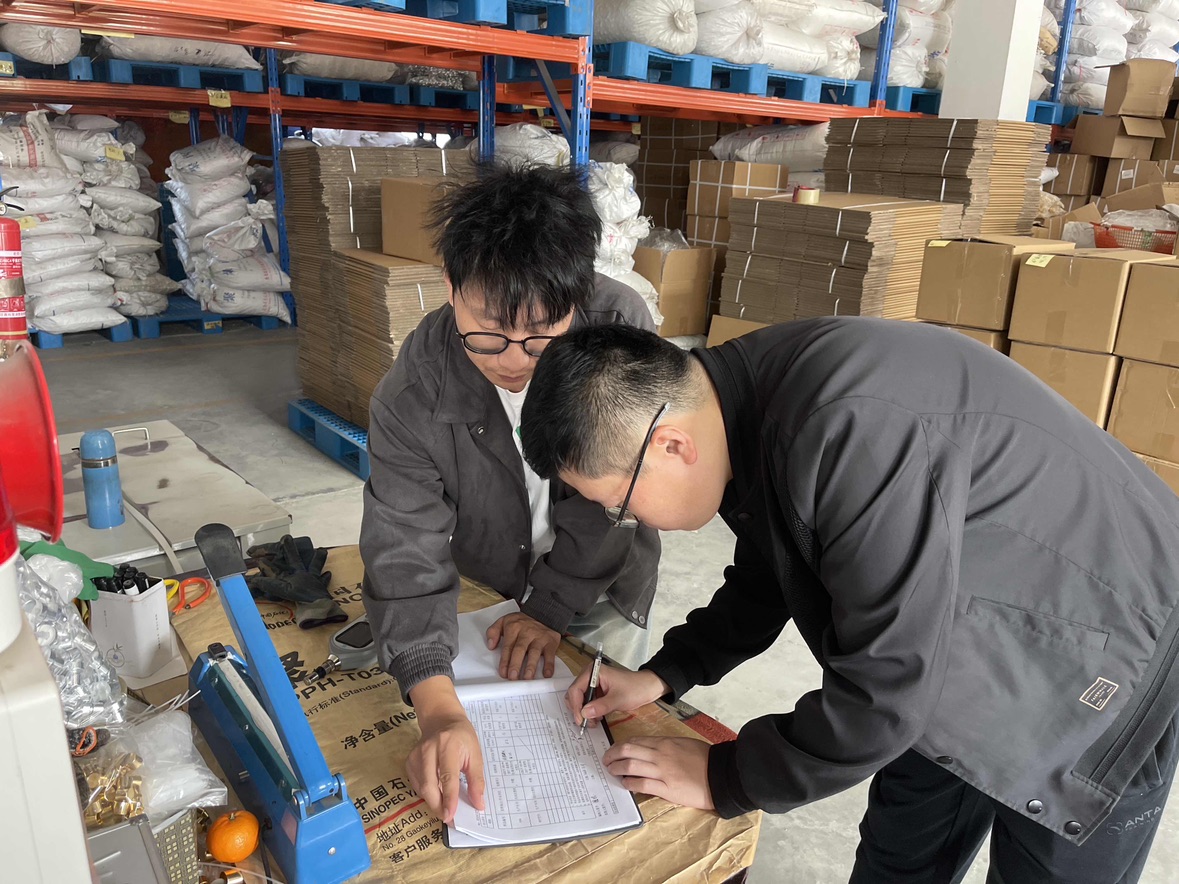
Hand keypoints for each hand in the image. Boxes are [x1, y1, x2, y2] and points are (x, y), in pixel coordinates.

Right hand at [406, 677, 484, 823]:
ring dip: (433, 802)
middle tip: (449, 818)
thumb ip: (477, 780)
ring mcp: (416, 755)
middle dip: (438, 806)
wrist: (441, 720)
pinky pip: (416, 785)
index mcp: (447, 745)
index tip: (452, 815)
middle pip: (429, 785)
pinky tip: (437, 794)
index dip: (449, 798)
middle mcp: (428, 749)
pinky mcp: (409, 761)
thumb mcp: (475, 754)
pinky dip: (426, 794)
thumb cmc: (462, 737)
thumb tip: (478, 804)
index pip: (447, 776)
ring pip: (421, 788)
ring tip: (445, 808)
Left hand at [486, 612, 559, 680]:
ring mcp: (539, 637)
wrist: (543, 614)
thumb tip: (490, 645)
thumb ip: (493, 631)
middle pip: (520, 649)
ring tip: (527, 678)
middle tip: (513, 677)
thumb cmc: (522, 622)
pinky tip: (546, 674)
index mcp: (514, 627)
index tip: (503, 672)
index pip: (508, 646)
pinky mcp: (551, 641)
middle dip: (516, 664)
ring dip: (531, 666)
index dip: (505, 660)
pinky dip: (549, 665)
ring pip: (535, 652)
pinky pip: (550, 654)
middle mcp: (527, 632)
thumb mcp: (504, 621)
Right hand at [565, 664, 667, 727]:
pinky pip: (586, 702)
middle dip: (579, 710)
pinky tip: (597, 717)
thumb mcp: (618, 699)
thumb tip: (584, 713)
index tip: (581, 720)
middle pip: (574, 694)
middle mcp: (590, 675)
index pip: (575, 689)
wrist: (648, 688)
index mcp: (593, 671)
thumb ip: (600, 706)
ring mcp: (592, 683)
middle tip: (587, 723)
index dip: (576, 706)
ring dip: (584, 712)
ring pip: (579, 699)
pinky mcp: (596, 690)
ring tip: (594, 721)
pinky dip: (589, 711)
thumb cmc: (635, 689)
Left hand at [603, 736, 714, 810]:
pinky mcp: (667, 788)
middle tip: (606, 759)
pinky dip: (630, 784)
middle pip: (629, 750)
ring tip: (611, 771)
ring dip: (617, 768)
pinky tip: (625, 784)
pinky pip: (642, 784)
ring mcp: (663, 771)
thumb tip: (652, 750)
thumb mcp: (685, 744)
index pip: (637, 740)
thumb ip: (667, 746)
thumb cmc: (706, 759)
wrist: (721, 775)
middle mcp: (661, 754)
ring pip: (631, 766)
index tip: (615, 749)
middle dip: (613, 754)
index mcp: (666, 742)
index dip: (621, 745)